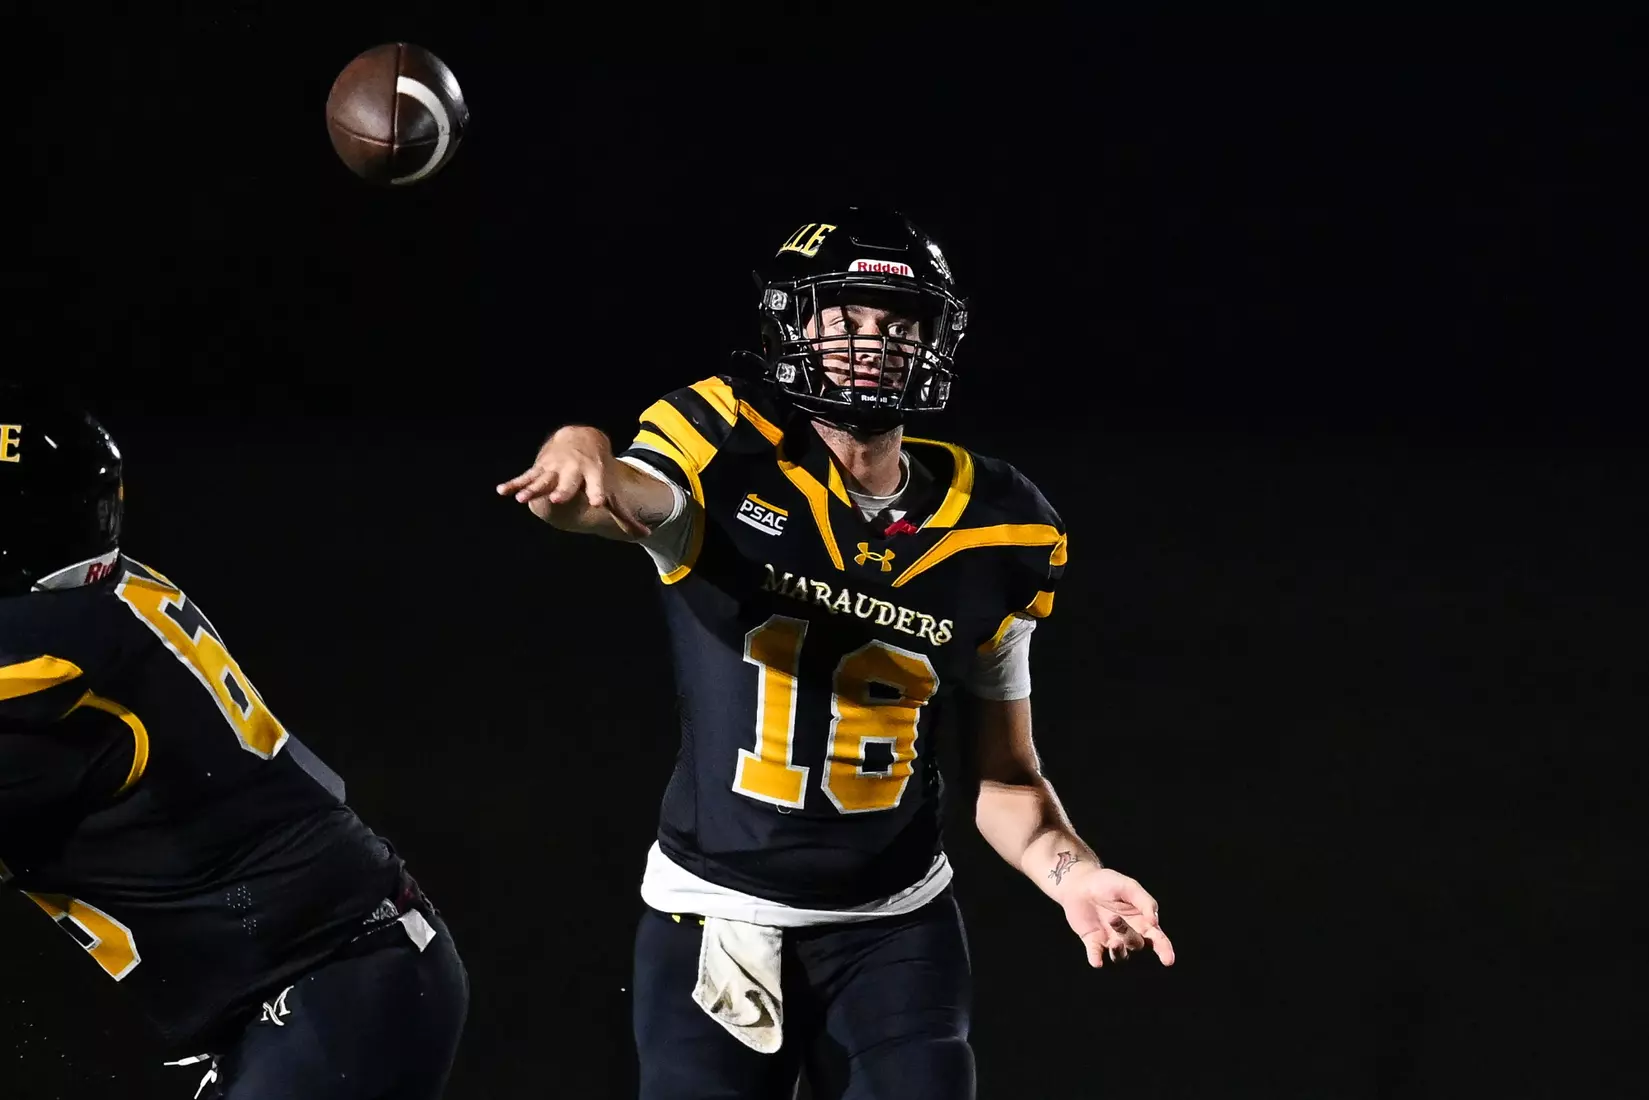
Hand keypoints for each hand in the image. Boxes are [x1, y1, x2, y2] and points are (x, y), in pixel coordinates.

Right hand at [495, 426, 650, 536]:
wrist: (581, 438)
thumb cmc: (598, 473)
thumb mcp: (611, 491)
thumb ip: (625, 516)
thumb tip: (646, 535)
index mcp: (593, 477)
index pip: (596, 486)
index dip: (597, 493)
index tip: (597, 501)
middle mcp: (573, 472)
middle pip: (567, 483)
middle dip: (562, 489)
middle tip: (556, 499)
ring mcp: (555, 468)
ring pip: (543, 480)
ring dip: (532, 489)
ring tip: (522, 500)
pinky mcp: (540, 467)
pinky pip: (526, 477)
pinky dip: (514, 484)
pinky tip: (501, 491)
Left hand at [1055, 862, 1174, 968]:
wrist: (1079, 882)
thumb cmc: (1108, 883)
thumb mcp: (1129, 887)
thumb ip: (1145, 902)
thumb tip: (1154, 922)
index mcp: (1142, 921)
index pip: (1157, 940)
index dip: (1165, 951)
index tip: (1168, 960)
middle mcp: (1128, 934)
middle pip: (1137, 945)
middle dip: (1129, 936)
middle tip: (1113, 918)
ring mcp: (1110, 939)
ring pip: (1120, 956)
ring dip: (1118, 951)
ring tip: (1113, 942)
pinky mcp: (1093, 941)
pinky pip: (1096, 955)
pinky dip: (1097, 960)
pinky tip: (1097, 962)